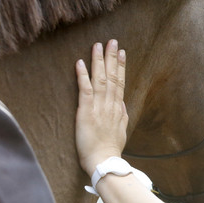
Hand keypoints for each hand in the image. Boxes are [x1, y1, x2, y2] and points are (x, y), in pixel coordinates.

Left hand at [75, 40, 127, 176]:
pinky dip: (83, 76)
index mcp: (118, 109)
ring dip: (99, 61)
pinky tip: (81, 62)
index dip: (120, 66)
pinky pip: (85, 90)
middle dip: (112, 57)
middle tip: (112, 41)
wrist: (104, 161)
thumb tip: (122, 103)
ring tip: (98, 45)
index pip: (120, 82)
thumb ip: (122, 115)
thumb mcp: (122, 131)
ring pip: (100, 79)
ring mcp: (99, 107)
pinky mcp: (86, 112)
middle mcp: (110, 104)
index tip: (122, 52)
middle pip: (112, 76)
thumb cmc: (111, 149)